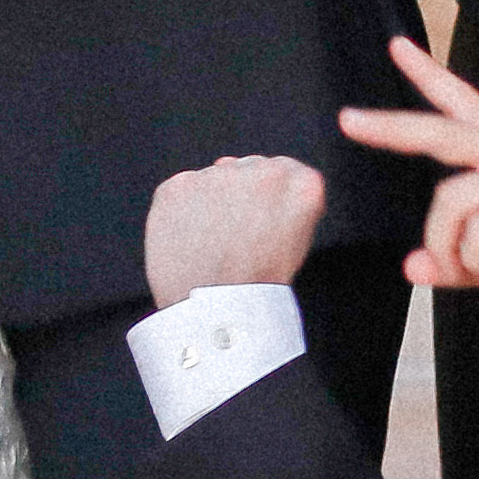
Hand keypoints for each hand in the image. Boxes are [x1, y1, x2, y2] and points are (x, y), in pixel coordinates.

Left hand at [143, 153, 329, 309]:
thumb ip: (292, 204)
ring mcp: (216, 175)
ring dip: (210, 202)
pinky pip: (181, 190)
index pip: (284, 170)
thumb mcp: (299, 242)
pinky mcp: (179, 186)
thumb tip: (271, 191)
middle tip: (235, 233)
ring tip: (211, 243)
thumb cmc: (258, 286)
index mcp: (300, 184)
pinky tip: (190, 239)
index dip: (269, 196)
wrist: (217, 310)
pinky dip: (181, 211)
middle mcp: (259, 170)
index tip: (262, 215)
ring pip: (212, 179)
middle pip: (246, 168)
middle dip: (239, 193)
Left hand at [337, 38, 478, 330]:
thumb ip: (463, 262)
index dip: (430, 78)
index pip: (466, 108)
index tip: (397, 47)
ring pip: (452, 201)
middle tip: (350, 120)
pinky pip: (477, 234)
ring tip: (465, 269)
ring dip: (447, 246)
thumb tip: (413, 267)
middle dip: (393, 126)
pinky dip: (475, 261)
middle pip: (445, 131)